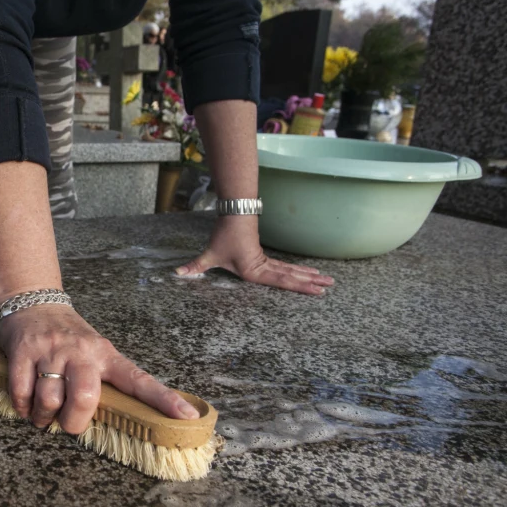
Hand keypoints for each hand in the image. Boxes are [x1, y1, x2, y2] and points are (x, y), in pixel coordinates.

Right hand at [0, 304, 200, 434]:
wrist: (31, 301)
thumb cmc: (67, 335)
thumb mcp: (93, 348)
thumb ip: (101, 378)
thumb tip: (114, 418)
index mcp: (105, 354)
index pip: (138, 379)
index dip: (163, 399)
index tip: (187, 416)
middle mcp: (81, 351)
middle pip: (85, 398)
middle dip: (74, 422)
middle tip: (68, 424)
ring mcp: (51, 351)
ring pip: (50, 399)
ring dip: (44, 418)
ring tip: (42, 416)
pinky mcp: (23, 352)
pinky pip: (22, 392)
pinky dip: (23, 407)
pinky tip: (27, 406)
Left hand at [176, 216, 333, 294]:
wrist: (234, 215)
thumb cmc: (223, 236)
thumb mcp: (210, 255)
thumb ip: (195, 267)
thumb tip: (177, 274)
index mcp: (254, 271)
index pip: (282, 281)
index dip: (301, 287)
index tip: (317, 291)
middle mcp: (264, 268)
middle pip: (292, 276)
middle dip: (311, 283)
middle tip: (330, 287)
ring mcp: (267, 262)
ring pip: (292, 271)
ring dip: (309, 276)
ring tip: (328, 281)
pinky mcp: (266, 258)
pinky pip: (286, 267)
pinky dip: (299, 271)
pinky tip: (310, 274)